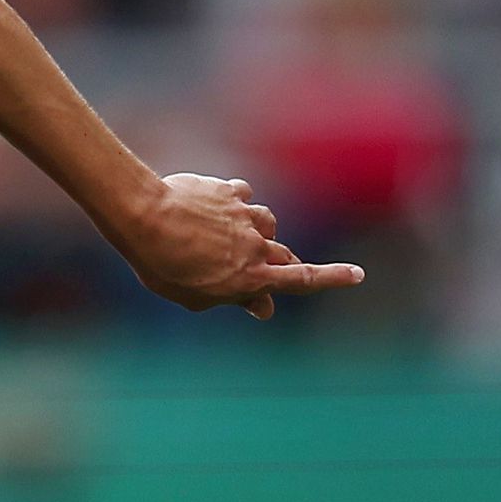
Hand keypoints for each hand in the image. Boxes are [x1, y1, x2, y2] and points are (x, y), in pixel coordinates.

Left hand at [108, 173, 365, 320]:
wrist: (143, 217)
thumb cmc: (161, 265)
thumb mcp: (195, 296)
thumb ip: (234, 299)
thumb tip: (264, 309)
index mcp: (250, 276)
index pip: (302, 280)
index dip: (332, 278)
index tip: (358, 274)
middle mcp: (256, 245)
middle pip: (283, 255)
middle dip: (279, 264)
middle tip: (260, 271)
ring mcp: (246, 215)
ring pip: (267, 224)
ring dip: (257, 233)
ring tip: (224, 239)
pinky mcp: (230, 192)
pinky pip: (243, 197)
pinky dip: (235, 204)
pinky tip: (215, 208)